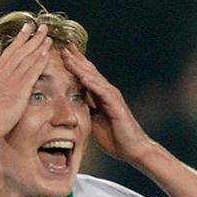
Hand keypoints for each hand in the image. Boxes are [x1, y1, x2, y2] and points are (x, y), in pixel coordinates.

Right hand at [0, 23, 51, 139]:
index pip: (8, 53)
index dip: (18, 40)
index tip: (26, 30)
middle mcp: (2, 74)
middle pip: (20, 51)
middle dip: (31, 38)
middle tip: (41, 26)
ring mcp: (11, 81)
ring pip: (27, 59)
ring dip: (39, 46)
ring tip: (48, 36)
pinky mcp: (20, 90)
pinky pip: (32, 72)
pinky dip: (40, 61)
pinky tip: (47, 53)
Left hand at [61, 44, 153, 163]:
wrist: (133, 149)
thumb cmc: (115, 137)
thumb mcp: (94, 121)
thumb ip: (86, 108)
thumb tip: (72, 103)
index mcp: (101, 96)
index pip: (87, 76)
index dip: (76, 64)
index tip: (64, 53)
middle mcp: (107, 93)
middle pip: (90, 72)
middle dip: (76, 59)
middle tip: (64, 46)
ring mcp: (113, 98)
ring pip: (94, 79)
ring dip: (81, 67)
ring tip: (69, 57)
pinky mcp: (117, 106)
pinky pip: (103, 93)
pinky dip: (92, 84)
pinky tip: (83, 77)